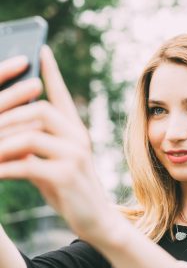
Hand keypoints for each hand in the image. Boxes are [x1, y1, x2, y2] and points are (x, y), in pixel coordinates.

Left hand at [0, 47, 111, 240]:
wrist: (96, 218)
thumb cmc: (72, 188)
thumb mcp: (57, 161)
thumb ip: (40, 144)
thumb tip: (11, 130)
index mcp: (75, 131)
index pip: (62, 95)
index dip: (51, 72)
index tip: (41, 49)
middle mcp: (78, 137)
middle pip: (38, 110)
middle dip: (5, 115)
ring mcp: (74, 155)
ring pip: (30, 135)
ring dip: (0, 143)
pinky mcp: (66, 175)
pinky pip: (26, 164)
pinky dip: (4, 167)